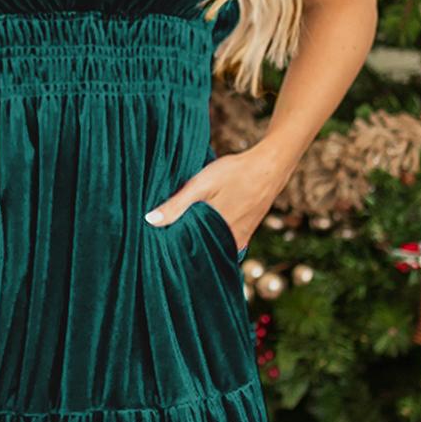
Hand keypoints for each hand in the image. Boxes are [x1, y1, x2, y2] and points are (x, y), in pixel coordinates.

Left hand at [144, 148, 288, 257]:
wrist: (270, 168)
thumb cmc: (235, 173)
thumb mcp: (201, 185)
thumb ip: (177, 205)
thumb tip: (150, 221)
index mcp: (216, 232)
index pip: (186, 251)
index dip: (171, 250)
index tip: (156, 247)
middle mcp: (229, 242)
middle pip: (199, 254)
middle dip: (183, 250)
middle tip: (164, 245)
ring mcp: (239, 241)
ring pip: (211, 250)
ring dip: (198, 246)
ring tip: (180, 239)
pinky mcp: (245, 236)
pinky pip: (224, 245)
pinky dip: (211, 241)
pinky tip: (202, 233)